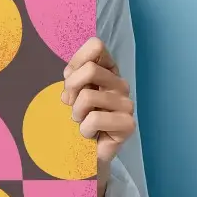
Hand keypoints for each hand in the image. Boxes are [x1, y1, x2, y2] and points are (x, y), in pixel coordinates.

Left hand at [61, 37, 135, 165]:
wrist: (83, 151)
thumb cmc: (75, 118)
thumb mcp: (69, 90)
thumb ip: (72, 75)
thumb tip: (71, 74)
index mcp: (108, 70)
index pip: (96, 45)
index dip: (76, 62)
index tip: (70, 81)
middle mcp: (120, 84)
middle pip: (90, 70)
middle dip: (71, 89)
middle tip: (72, 106)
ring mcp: (126, 104)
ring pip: (88, 97)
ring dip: (76, 114)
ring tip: (81, 122)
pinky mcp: (128, 124)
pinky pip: (94, 119)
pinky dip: (84, 130)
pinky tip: (90, 134)